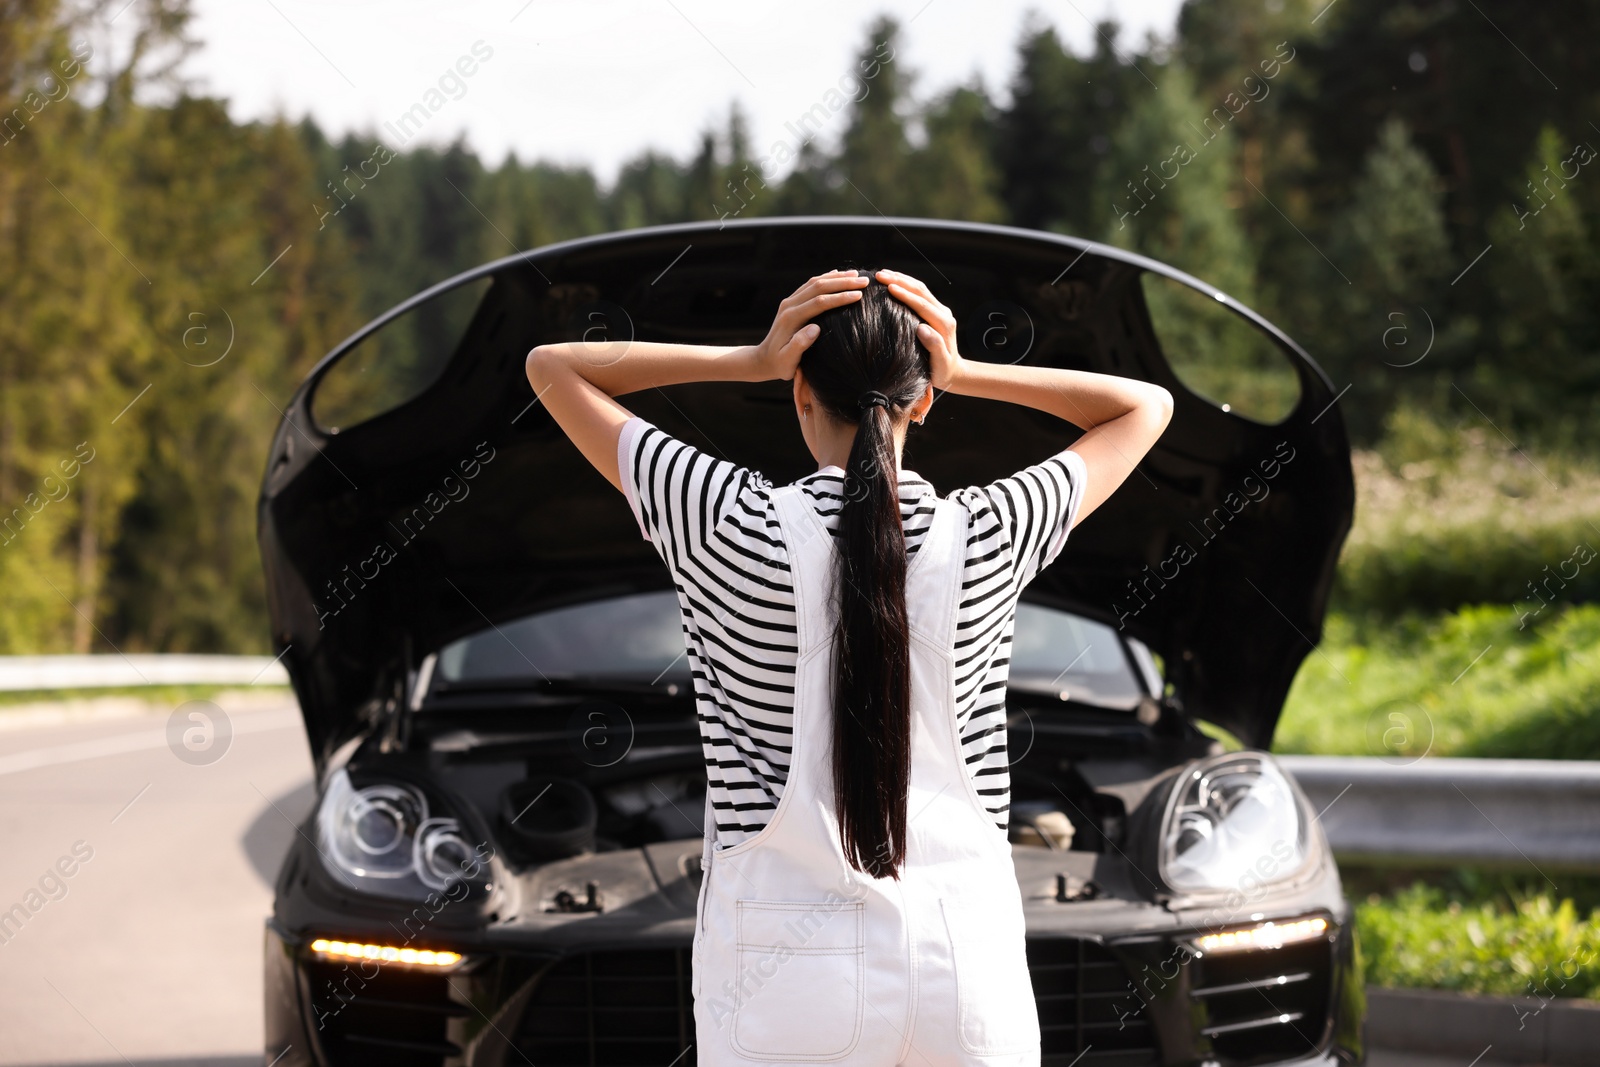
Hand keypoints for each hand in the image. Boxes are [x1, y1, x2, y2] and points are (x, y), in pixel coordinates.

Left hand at [748, 270, 867, 380]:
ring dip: (836, 277)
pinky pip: (810, 285)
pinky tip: (838, 275)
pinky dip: (825, 278)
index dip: (840, 297)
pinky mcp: (791, 302)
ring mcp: (789, 302)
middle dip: (843, 283)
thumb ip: (799, 345)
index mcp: (791, 318)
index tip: (859, 295)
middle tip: (865, 281)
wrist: (763, 359)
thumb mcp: (788, 361)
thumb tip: (815, 328)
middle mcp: (789, 305)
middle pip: (818, 286)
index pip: (819, 302)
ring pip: (815, 282)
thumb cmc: (779, 365)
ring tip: (857, 276)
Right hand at [875, 269, 961, 390]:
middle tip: (879, 275)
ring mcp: (939, 310)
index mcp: (944, 324)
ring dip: (901, 279)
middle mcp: (943, 313)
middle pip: (920, 291)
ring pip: (920, 288)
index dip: (906, 295)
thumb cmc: (942, 371)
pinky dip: (905, 284)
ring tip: (882, 274)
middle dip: (900, 281)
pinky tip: (893, 281)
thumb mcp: (940, 363)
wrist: (953, 370)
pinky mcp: (935, 310)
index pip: (922, 304)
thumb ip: (934, 346)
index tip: (889, 288)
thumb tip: (922, 328)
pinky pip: (919, 293)